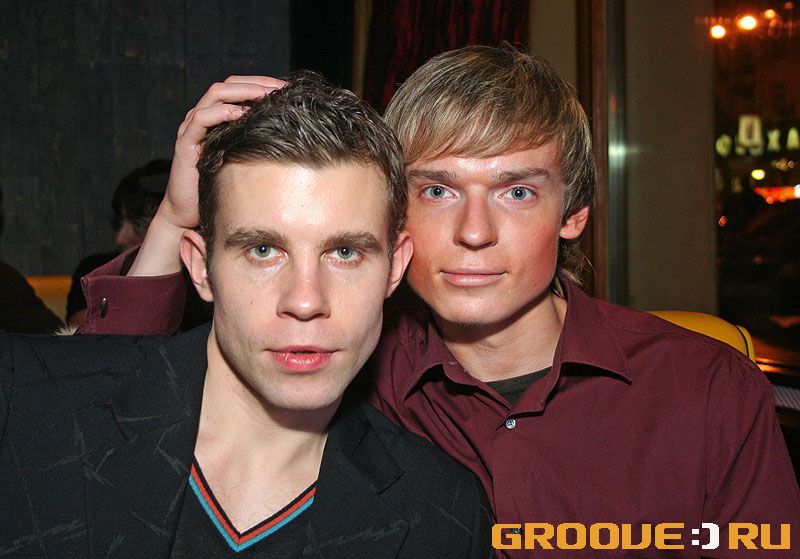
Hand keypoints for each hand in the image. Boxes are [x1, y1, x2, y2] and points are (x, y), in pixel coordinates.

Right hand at [161, 75, 285, 229]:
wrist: (188, 213)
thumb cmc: (219, 186)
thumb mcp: (243, 159)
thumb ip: (257, 142)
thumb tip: (290, 135)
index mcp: (216, 117)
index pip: (238, 87)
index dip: (261, 83)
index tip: (287, 88)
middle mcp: (202, 117)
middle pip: (228, 85)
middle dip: (257, 83)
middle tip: (281, 88)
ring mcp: (191, 128)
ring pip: (216, 94)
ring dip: (243, 92)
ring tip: (266, 96)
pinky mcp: (185, 143)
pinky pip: (202, 119)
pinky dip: (223, 112)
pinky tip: (243, 114)